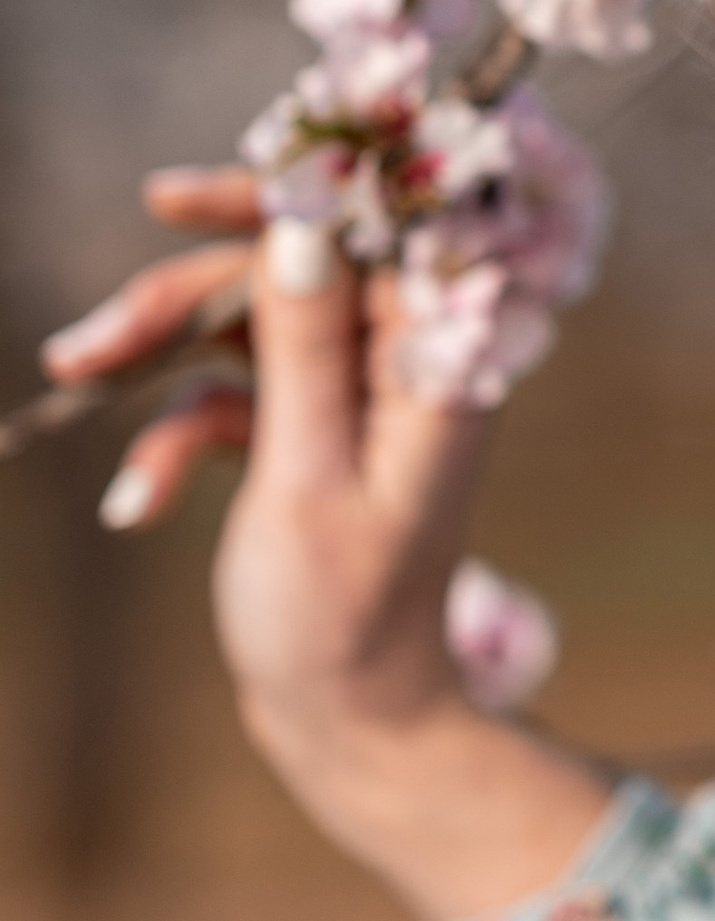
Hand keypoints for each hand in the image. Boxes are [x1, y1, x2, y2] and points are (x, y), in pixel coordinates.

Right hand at [41, 171, 609, 917]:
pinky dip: (178, 437)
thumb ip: (305, 349)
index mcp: (434, 359)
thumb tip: (302, 229)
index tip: (170, 200)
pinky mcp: (308, 434)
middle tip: (85, 345)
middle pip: (285, 274)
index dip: (273, 198)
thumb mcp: (307, 477)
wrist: (347, 723)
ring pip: (245, 327)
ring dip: (158, 361)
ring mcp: (352, 398)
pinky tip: (138, 503)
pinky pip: (230, 397)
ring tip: (72, 381)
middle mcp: (401, 363)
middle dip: (179, 300)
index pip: (364, 230)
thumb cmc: (342, 614)